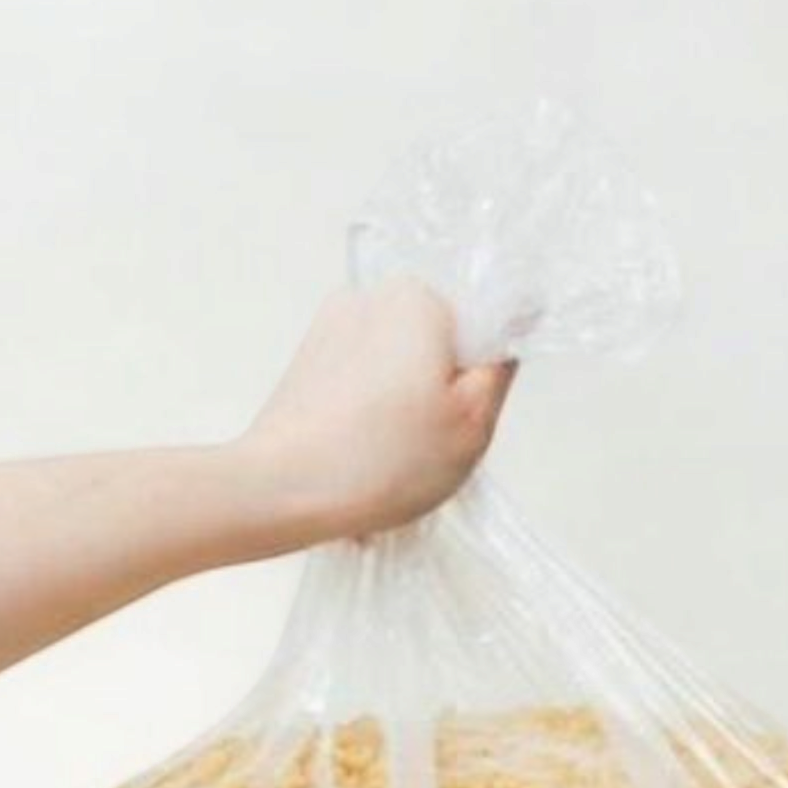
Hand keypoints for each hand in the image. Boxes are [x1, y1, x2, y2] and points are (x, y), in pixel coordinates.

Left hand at [244, 280, 516, 540]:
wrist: (278, 490)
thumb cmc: (378, 461)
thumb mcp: (473, 423)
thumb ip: (499, 369)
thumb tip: (509, 333)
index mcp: (418, 298)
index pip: (481, 326)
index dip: (481, 380)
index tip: (464, 418)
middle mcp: (369, 298)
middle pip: (436, 346)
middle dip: (438, 395)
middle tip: (430, 446)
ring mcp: (330, 329)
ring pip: (396, 370)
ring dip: (402, 413)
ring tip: (390, 458)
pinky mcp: (306, 364)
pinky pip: (359, 387)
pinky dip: (367, 421)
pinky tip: (361, 457)